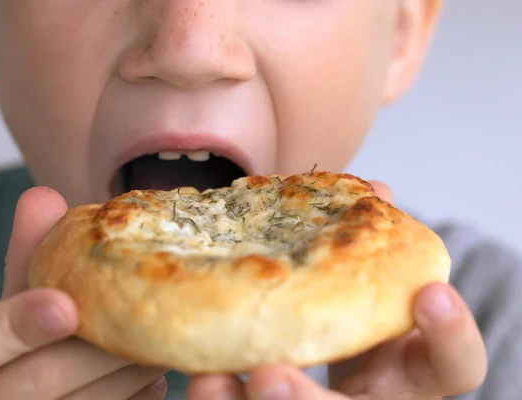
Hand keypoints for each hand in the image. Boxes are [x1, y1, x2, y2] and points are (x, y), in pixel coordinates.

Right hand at [0, 187, 167, 399]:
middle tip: (139, 315)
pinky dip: (132, 398)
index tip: (66, 304)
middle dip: (94, 348)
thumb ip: (26, 257)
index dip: (13, 327)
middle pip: (36, 382)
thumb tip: (44, 196)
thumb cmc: (7, 355)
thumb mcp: (9, 306)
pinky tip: (152, 376)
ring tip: (156, 341)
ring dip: (124, 373)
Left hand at [187, 181, 487, 399]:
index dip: (451, 336)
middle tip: (270, 374)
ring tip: (211, 380)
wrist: (307, 340)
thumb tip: (374, 189)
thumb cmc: (342, 304)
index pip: (452, 366)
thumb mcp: (362, 278)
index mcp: (406, 368)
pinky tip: (202, 372)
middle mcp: (372, 398)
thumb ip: (368, 242)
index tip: (430, 294)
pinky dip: (221, 395)